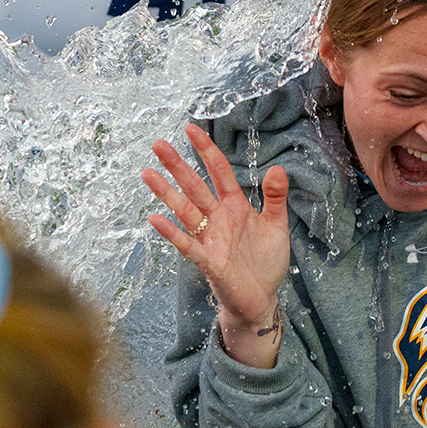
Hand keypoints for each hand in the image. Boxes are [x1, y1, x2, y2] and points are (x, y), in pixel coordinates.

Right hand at [144, 124, 291, 366]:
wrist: (262, 298)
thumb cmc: (266, 261)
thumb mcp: (276, 225)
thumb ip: (274, 198)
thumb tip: (278, 168)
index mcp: (235, 206)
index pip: (218, 172)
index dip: (206, 151)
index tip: (191, 129)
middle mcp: (218, 218)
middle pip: (195, 186)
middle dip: (177, 166)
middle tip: (158, 144)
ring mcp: (210, 238)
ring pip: (185, 211)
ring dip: (167, 193)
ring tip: (148, 173)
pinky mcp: (208, 261)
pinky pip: (187, 244)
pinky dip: (172, 232)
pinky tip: (155, 218)